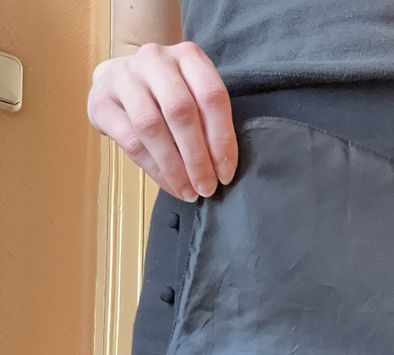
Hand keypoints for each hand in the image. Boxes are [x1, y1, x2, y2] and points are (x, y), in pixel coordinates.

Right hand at [87, 41, 237, 201]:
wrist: (119, 78)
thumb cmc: (168, 95)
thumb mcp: (195, 96)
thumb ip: (209, 122)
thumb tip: (222, 169)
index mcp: (188, 56)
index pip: (211, 96)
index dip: (222, 139)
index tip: (226, 173)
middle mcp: (155, 59)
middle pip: (181, 111)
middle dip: (197, 158)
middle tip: (207, 188)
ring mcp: (124, 76)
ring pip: (152, 126)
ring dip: (174, 167)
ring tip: (189, 192)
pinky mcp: (101, 101)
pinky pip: (131, 141)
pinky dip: (154, 168)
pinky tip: (169, 184)